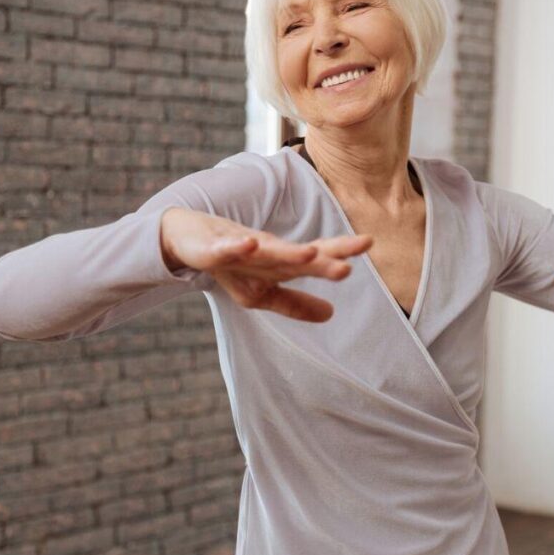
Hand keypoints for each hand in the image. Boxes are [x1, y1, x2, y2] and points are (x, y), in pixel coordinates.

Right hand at [160, 207, 372, 322]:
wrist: (185, 240)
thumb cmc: (231, 264)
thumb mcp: (262, 292)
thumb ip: (295, 303)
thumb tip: (331, 314)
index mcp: (279, 263)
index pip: (315, 256)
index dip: (339, 252)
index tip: (369, 243)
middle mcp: (265, 251)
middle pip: (298, 254)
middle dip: (324, 256)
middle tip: (353, 258)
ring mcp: (239, 247)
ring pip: (266, 250)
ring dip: (288, 252)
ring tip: (311, 253)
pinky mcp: (212, 248)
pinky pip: (226, 249)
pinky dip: (237, 247)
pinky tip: (249, 244)